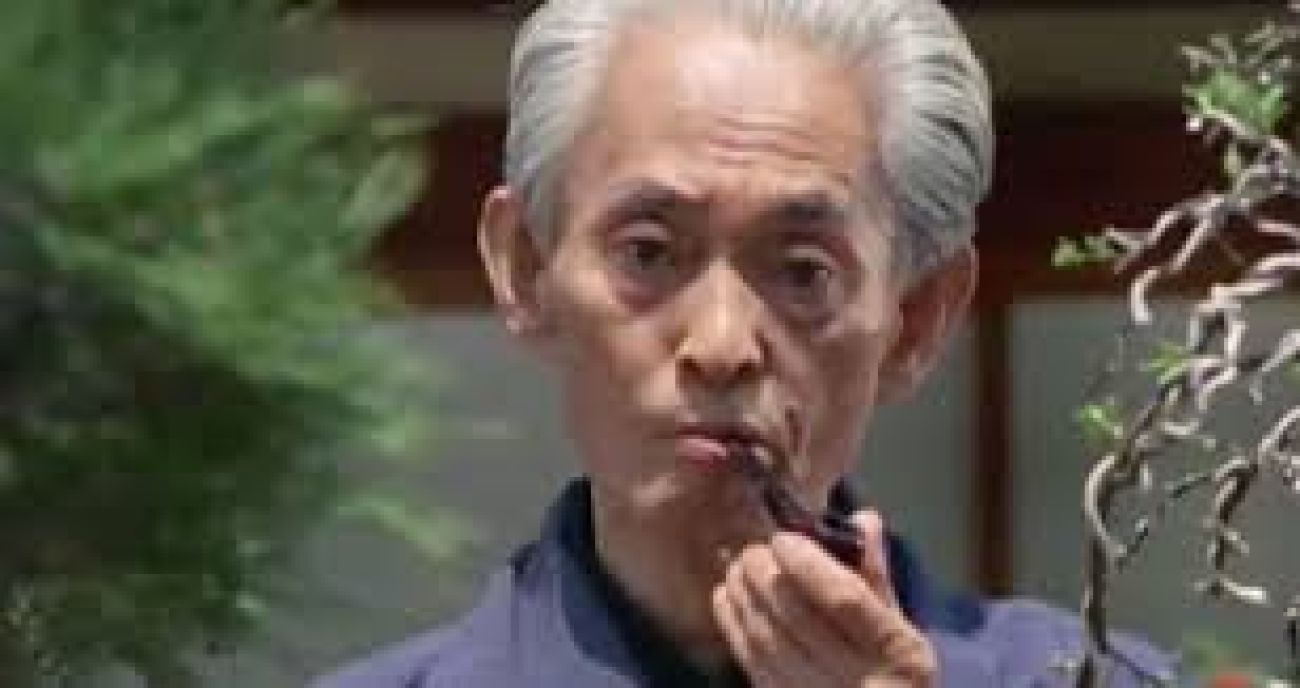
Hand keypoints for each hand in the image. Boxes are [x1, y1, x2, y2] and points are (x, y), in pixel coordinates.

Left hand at [711, 510, 935, 686]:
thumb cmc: (894, 673)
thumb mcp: (900, 628)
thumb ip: (876, 575)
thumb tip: (860, 519)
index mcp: (896, 650)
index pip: (845, 599)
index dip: (808, 564)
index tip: (783, 539)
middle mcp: (858, 678)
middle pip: (798, 617)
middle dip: (766, 575)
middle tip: (753, 550)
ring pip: (768, 641)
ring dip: (744, 597)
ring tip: (736, 567)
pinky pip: (752, 664)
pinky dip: (734, 626)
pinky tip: (727, 598)